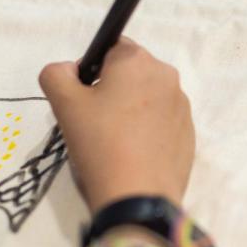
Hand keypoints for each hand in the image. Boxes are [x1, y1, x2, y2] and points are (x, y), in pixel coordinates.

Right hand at [39, 38, 194, 212]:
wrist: (137, 198)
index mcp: (138, 62)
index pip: (110, 48)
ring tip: (112, 143)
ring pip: (147, 99)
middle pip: (131, 74)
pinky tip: (131, 156)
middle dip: (111, 90)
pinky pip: (161, 124)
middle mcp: (167, 77)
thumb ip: (56, 74)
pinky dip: (146, 133)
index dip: (91, 70)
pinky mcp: (189, 135)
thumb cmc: (99, 144)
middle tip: (93, 123)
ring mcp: (183, 108)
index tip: (83, 98)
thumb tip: (69, 70)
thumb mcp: (64, 105)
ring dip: (129, 111)